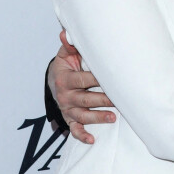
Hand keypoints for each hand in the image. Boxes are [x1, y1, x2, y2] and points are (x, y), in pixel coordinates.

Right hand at [50, 30, 114, 144]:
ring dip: (97, 118)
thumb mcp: (66, 54)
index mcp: (64, 78)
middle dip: (102, 100)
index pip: (83, 79)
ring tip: (113, 118)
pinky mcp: (69, 118)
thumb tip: (66, 32)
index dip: (97, 79)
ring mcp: (67, 108)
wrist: (54, 79)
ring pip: (82, 116)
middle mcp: (65, 95)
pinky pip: (74, 129)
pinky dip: (82, 135)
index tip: (112, 76)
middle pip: (85, 99)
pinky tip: (92, 140)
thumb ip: (70, 44)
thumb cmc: (66, 64)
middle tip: (119, 99)